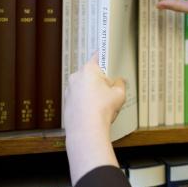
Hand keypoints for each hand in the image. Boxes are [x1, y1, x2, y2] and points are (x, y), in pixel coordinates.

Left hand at [63, 54, 124, 184]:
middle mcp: (76, 77)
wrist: (86, 130)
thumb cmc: (101, 110)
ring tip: (104, 104)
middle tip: (111, 90)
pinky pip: (79, 98)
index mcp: (89, 70)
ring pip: (85, 86)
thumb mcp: (119, 94)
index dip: (106, 57)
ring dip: (93, 92)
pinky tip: (95, 111)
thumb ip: (120, 84)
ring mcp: (69, 90)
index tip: (109, 57)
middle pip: (92, 73)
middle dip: (102, 80)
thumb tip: (119, 82)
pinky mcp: (67, 102)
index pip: (98, 56)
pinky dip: (86, 102)